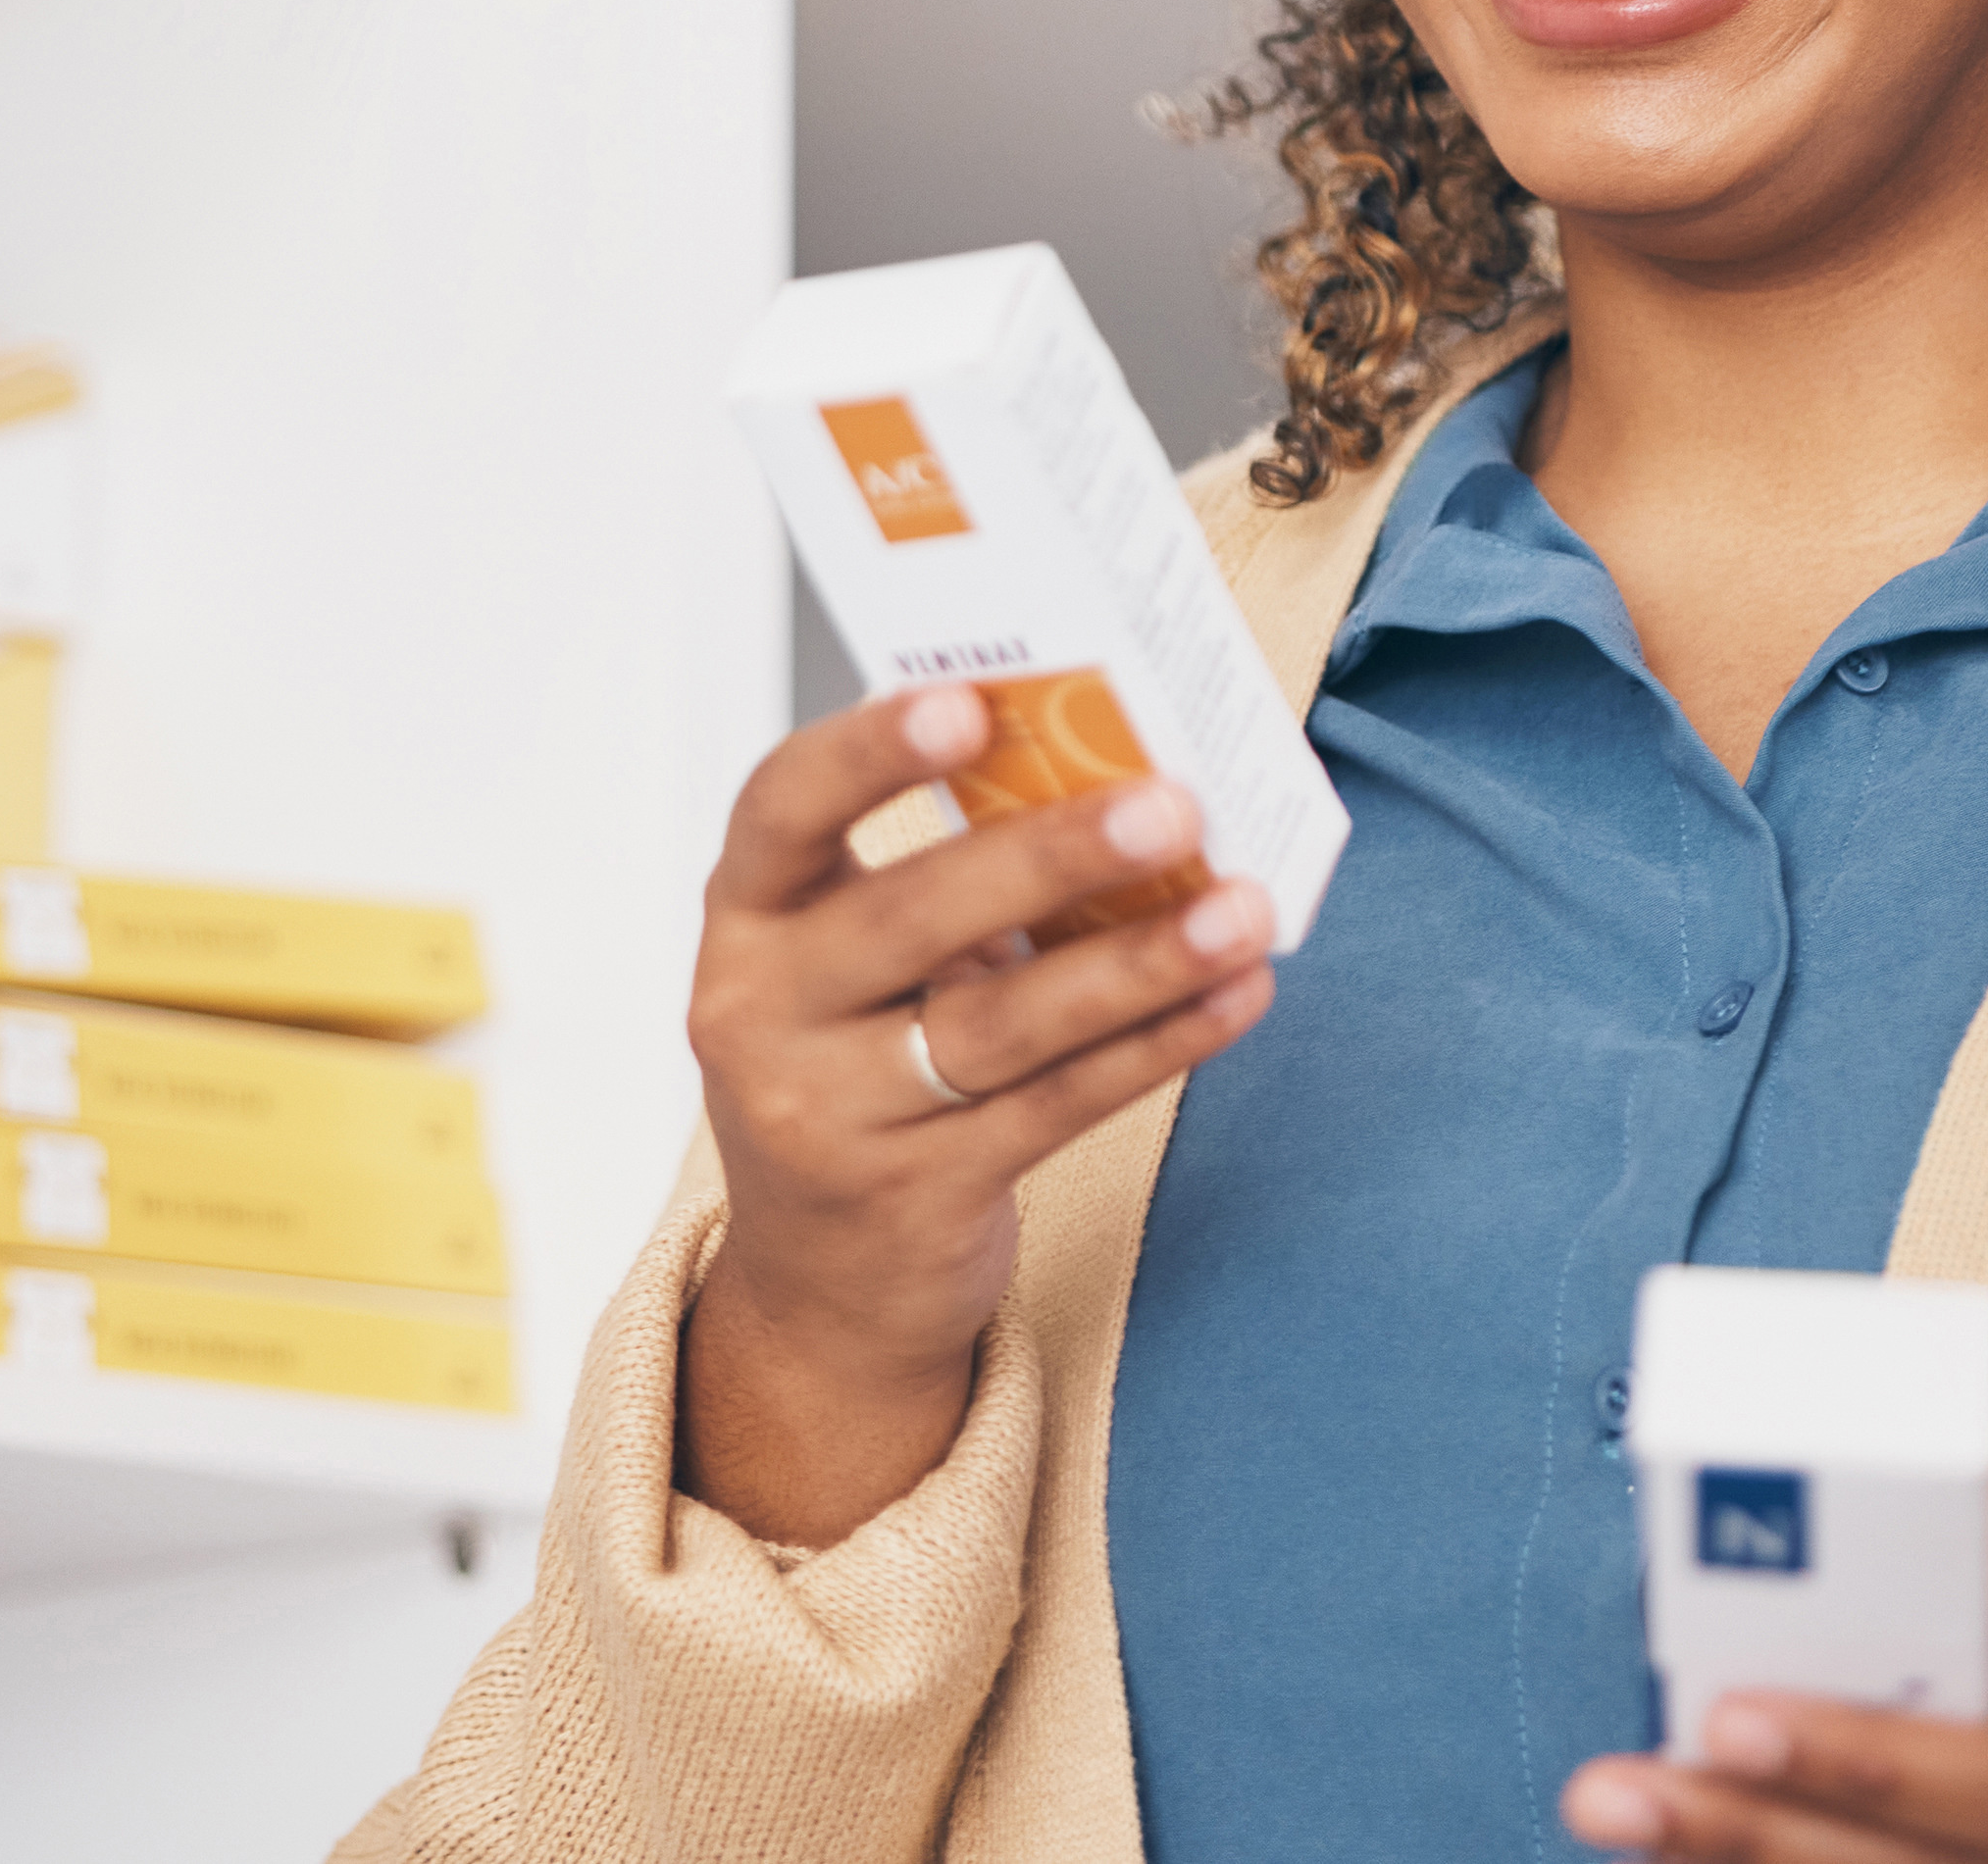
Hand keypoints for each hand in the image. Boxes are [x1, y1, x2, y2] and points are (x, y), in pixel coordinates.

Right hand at [675, 684, 1277, 1548]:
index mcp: (747, 917)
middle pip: (910, 919)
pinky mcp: (915, 1198)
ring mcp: (831, 1118)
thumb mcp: (853, 964)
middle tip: (1170, 806)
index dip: (868, 749)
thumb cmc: (859, 1063)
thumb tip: (1114, 782)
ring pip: (1000, 1026)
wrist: (819, 1282)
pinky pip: (1057, 1107)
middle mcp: (762, 1014)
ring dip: (1136, 962)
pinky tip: (1233, 997)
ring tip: (1240, 911)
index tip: (970, 703)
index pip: (782, 807)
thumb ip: (943, 880)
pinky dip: (1157, 1045)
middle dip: (1051, 855)